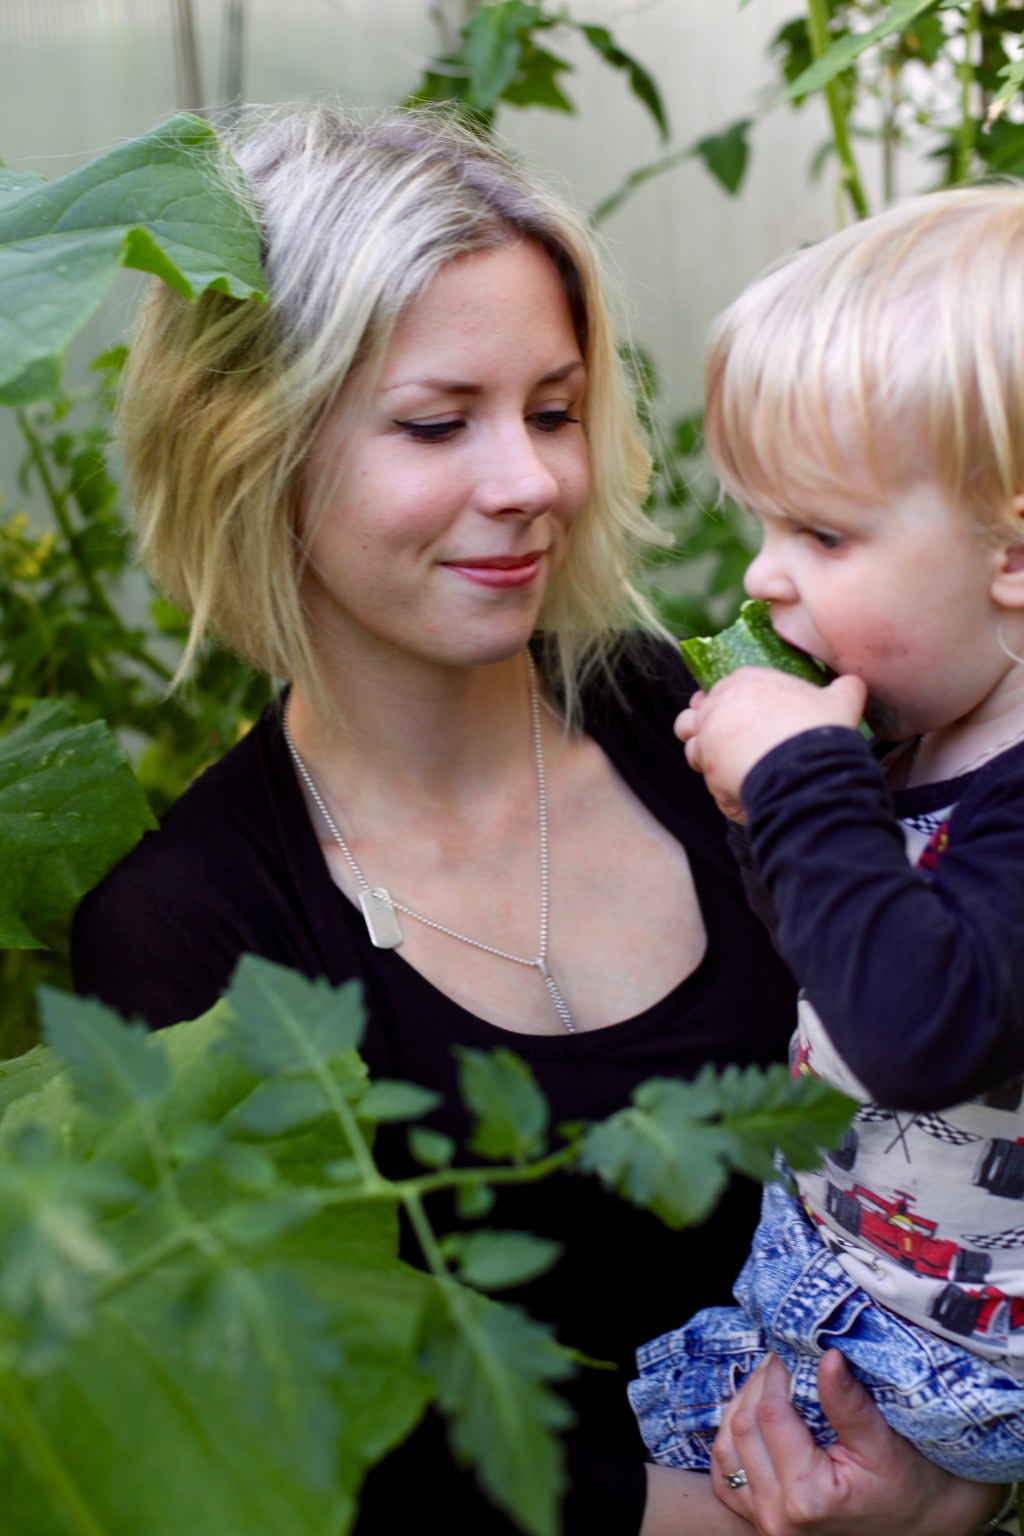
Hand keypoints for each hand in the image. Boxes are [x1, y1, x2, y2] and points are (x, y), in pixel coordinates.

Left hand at [675, 671, 865, 821]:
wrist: (805, 768)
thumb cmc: (818, 730)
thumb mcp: (841, 701)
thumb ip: (845, 689)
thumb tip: (854, 685)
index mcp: (745, 681)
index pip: (724, 688)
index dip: (729, 704)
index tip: (742, 717)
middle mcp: (718, 705)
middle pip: (698, 714)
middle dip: (710, 727)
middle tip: (731, 743)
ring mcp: (709, 738)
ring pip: (693, 745)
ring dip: (707, 756)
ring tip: (730, 767)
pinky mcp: (708, 770)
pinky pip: (708, 780)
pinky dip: (720, 787)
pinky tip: (740, 790)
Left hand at [709, 1351, 1001, 1535]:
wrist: (917, 1525)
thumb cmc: (908, 1486)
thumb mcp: (884, 1443)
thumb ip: (849, 1403)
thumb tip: (827, 1356)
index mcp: (806, 1496)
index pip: (770, 1415)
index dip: (777, 1374)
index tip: (791, 1350)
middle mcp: (777, 1515)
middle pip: (743, 1428)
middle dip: (758, 1384)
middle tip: (781, 1359)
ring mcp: (764, 1521)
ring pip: (727, 1447)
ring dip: (742, 1406)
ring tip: (770, 1382)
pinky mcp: (758, 1518)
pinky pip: (726, 1472)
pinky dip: (735, 1438)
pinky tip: (755, 1415)